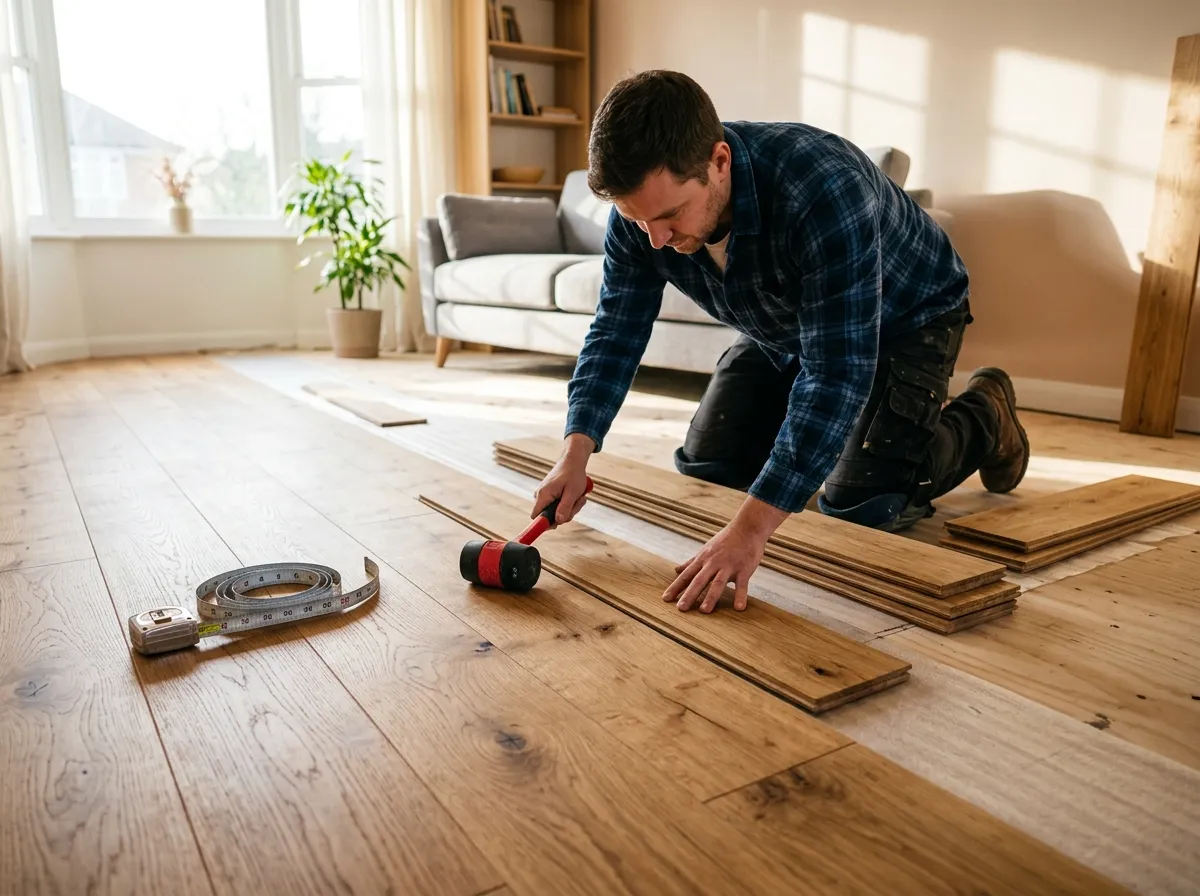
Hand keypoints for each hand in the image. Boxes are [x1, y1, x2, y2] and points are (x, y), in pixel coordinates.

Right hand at [532, 433, 594, 524]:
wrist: (573, 460)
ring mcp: (545, 495)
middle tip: (577, 503)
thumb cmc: (573, 474)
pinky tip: (575, 496)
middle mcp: (540, 496)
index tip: (558, 524)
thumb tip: (558, 521)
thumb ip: (565, 508)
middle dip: (565, 514)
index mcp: (543, 495)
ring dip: (570, 508)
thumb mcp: (572, 493)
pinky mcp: (550, 495)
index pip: (536, 517)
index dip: (545, 523)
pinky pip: (558, 506)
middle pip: (549, 516)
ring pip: (556, 512)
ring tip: (579, 497)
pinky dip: (568, 504)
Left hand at [662, 496, 788, 612]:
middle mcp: (714, 563)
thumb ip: (691, 562)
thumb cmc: (726, 540)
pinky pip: (742, 584)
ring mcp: (729, 566)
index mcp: (703, 559)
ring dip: (711, 597)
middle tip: (681, 609)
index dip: (676, 587)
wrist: (747, 528)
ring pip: (718, 582)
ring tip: (704, 611)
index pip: (687, 575)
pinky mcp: (744, 569)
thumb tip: (676, 570)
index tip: (665, 599)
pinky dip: (740, 595)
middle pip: (699, 580)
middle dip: (689, 594)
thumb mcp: (706, 550)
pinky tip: (739, 608)